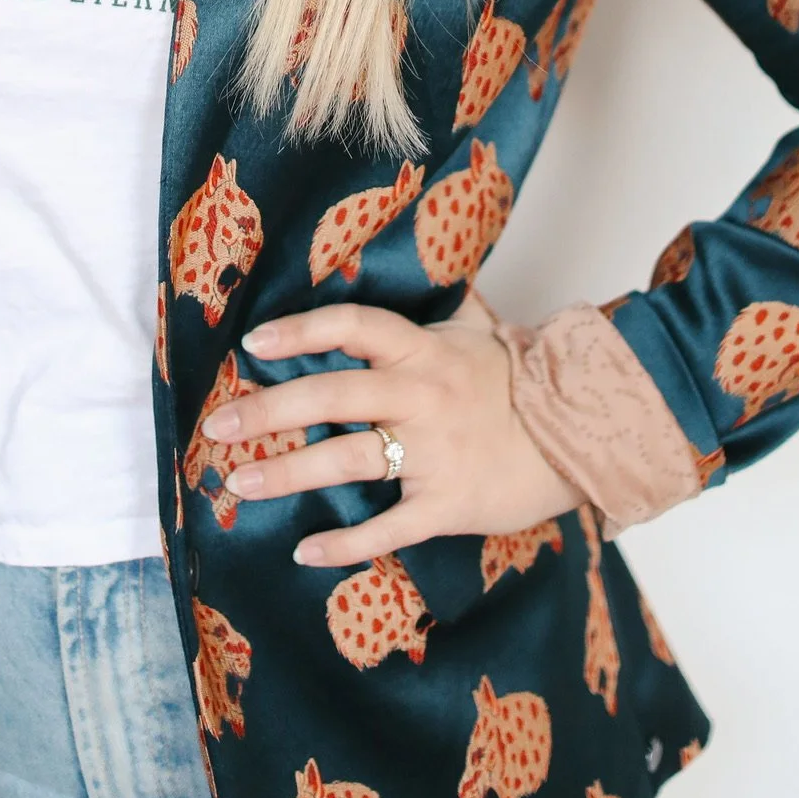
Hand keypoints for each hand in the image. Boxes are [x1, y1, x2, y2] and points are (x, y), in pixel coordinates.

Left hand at [200, 286, 585, 568]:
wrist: (581, 434)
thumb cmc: (517, 381)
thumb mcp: (477, 330)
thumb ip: (442, 302)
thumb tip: (427, 248)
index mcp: (424, 350)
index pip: (354, 328)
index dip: (302, 331)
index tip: (253, 342)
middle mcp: (422, 396)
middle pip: (333, 395)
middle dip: (268, 409)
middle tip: (217, 425)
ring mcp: (433, 452)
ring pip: (348, 459)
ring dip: (288, 473)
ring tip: (239, 483)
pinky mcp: (446, 504)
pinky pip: (387, 527)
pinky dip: (344, 542)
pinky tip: (304, 549)